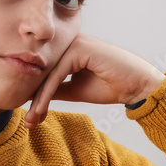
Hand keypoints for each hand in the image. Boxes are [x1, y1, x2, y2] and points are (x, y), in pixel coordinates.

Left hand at [24, 35, 165, 127]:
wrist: (137, 86)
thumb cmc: (111, 86)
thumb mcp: (75, 90)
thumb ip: (57, 90)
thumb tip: (34, 97)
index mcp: (69, 50)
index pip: (47, 74)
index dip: (37, 96)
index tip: (31, 118)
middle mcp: (70, 43)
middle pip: (44, 74)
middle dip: (35, 100)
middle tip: (28, 122)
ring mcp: (74, 43)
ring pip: (48, 75)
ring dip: (39, 99)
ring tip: (32, 119)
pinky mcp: (79, 48)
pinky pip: (57, 74)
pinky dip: (47, 93)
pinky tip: (41, 109)